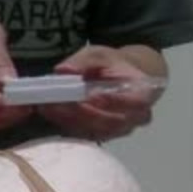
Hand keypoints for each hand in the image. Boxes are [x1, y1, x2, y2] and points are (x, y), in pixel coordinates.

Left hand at [39, 45, 164, 141]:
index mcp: (143, 93)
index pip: (135, 103)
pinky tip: (50, 113)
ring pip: (96, 131)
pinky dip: (67, 124)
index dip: (114, 101)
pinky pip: (86, 135)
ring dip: (71, 120)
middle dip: (83, 113)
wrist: (118, 79)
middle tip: (59, 103)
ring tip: (49, 106)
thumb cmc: (112, 65)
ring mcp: (120, 130)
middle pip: (111, 122)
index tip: (91, 95)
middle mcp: (136, 117)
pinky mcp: (103, 136)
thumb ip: (83, 61)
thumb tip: (63, 70)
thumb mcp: (99, 55)